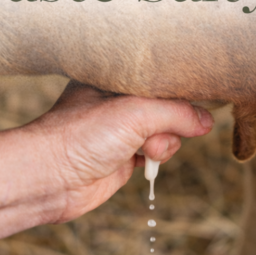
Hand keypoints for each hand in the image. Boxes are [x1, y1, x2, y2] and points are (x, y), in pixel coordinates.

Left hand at [25, 81, 213, 222]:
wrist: (49, 179)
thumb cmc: (79, 136)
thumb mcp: (135, 113)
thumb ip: (176, 112)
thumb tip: (206, 121)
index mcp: (112, 78)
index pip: (158, 76)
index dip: (178, 87)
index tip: (198, 94)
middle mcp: (115, 103)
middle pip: (166, 107)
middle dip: (170, 122)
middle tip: (154, 133)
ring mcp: (118, 132)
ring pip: (163, 133)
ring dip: (163, 144)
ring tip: (146, 151)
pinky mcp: (120, 158)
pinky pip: (153, 155)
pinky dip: (155, 160)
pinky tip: (144, 162)